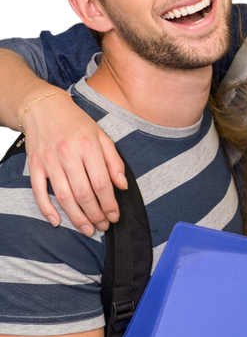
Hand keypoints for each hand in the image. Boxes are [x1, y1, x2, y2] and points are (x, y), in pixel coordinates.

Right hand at [21, 91, 125, 235]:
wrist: (43, 108)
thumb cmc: (77, 123)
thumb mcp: (102, 136)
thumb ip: (114, 161)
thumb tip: (123, 185)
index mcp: (89, 147)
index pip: (102, 183)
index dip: (110, 204)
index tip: (115, 216)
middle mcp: (69, 154)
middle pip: (84, 193)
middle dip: (96, 214)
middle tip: (103, 226)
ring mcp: (49, 161)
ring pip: (64, 196)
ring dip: (77, 217)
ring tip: (88, 229)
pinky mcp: (34, 165)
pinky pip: (39, 191)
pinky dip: (47, 208)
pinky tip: (57, 222)